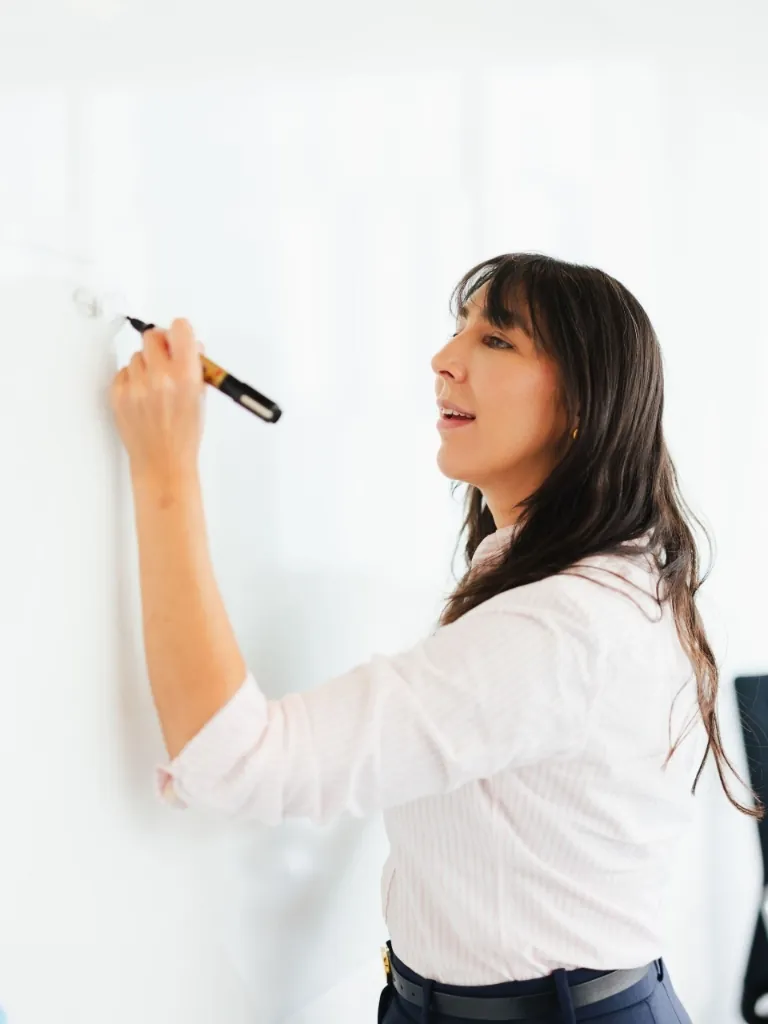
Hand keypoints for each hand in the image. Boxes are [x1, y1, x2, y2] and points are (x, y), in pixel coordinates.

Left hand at [109, 318, 205, 479]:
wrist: (163, 461)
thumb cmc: (184, 435)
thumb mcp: (201, 397)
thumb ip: (195, 368)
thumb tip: (189, 347)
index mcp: (185, 375)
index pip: (179, 328)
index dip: (180, 332)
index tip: (180, 338)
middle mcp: (159, 377)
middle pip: (152, 336)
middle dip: (161, 345)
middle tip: (166, 358)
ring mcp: (136, 385)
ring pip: (137, 355)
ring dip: (146, 365)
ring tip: (155, 386)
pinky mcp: (118, 394)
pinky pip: (123, 372)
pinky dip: (132, 380)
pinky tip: (143, 396)